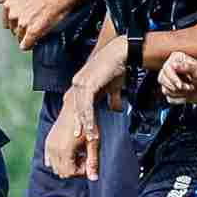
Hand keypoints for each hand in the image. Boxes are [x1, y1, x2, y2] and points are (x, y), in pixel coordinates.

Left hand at [0, 0, 72, 49]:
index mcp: (8, 4)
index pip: (6, 22)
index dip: (15, 23)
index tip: (22, 22)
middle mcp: (13, 14)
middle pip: (13, 30)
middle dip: (21, 29)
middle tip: (32, 24)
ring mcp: (23, 23)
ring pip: (20, 37)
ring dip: (26, 37)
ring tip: (36, 30)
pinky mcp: (33, 31)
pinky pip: (26, 44)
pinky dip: (28, 45)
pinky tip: (31, 44)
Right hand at [44, 97, 90, 179]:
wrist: (76, 108)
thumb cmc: (87, 125)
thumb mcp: (93, 144)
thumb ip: (92, 163)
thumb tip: (94, 179)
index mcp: (64, 150)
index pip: (70, 173)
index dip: (81, 171)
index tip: (88, 159)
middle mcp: (53, 149)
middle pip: (61, 172)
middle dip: (74, 169)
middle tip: (83, 157)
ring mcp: (49, 145)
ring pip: (54, 167)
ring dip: (66, 165)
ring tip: (76, 153)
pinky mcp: (48, 141)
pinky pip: (49, 160)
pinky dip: (58, 160)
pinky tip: (68, 151)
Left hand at [64, 38, 128, 179]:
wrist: (122, 53)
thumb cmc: (117, 69)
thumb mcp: (113, 88)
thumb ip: (112, 99)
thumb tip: (115, 109)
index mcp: (79, 86)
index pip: (75, 107)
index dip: (77, 122)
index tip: (78, 136)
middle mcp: (76, 85)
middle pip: (74, 110)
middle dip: (77, 127)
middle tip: (78, 142)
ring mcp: (80, 84)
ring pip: (80, 110)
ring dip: (84, 126)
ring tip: (88, 140)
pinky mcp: (87, 84)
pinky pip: (87, 106)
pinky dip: (89, 119)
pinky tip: (92, 129)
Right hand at [159, 52, 196, 104]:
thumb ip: (186, 67)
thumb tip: (174, 65)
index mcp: (176, 60)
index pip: (165, 70)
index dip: (172, 79)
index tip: (181, 85)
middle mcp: (172, 69)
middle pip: (162, 79)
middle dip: (175, 86)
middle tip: (188, 88)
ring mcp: (172, 80)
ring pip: (164, 89)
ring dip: (178, 93)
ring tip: (190, 89)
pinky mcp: (174, 90)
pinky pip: (169, 97)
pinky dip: (178, 99)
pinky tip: (188, 95)